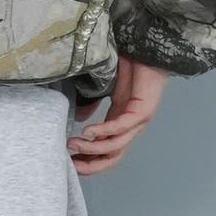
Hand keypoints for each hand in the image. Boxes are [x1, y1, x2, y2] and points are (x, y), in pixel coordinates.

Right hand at [67, 56, 167, 173]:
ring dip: (92, 148)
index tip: (70, 163)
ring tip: (74, 145)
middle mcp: (130, 127)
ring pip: (115, 146)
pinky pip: (121, 127)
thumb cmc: (127, 66)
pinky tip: (88, 132)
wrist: (145, 49)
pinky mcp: (143, 111)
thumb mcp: (102, 89)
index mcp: (119, 123)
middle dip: (91, 165)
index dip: (89, 161)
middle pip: (112, 157)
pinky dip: (103, 132)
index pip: (106, 152)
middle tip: (71, 165)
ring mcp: (138, 121)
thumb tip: (78, 120)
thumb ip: (90, 105)